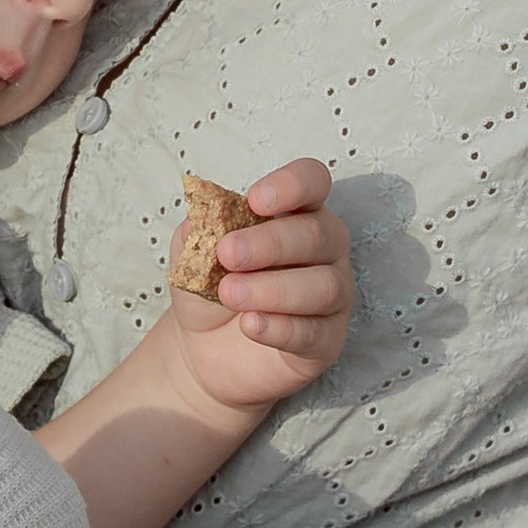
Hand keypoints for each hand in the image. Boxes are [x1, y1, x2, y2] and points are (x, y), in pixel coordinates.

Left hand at [164, 157, 354, 415]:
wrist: (205, 346)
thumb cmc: (210, 285)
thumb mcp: (194, 252)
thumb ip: (201, 229)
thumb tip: (205, 213)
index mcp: (297, 213)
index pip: (312, 181)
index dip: (291, 185)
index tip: (254, 201)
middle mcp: (326, 249)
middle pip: (318, 234)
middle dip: (270, 243)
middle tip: (227, 255)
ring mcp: (333, 296)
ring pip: (323, 286)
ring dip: (272, 288)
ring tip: (228, 294)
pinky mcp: (327, 340)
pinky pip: (315, 333)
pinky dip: (281, 328)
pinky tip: (250, 325)